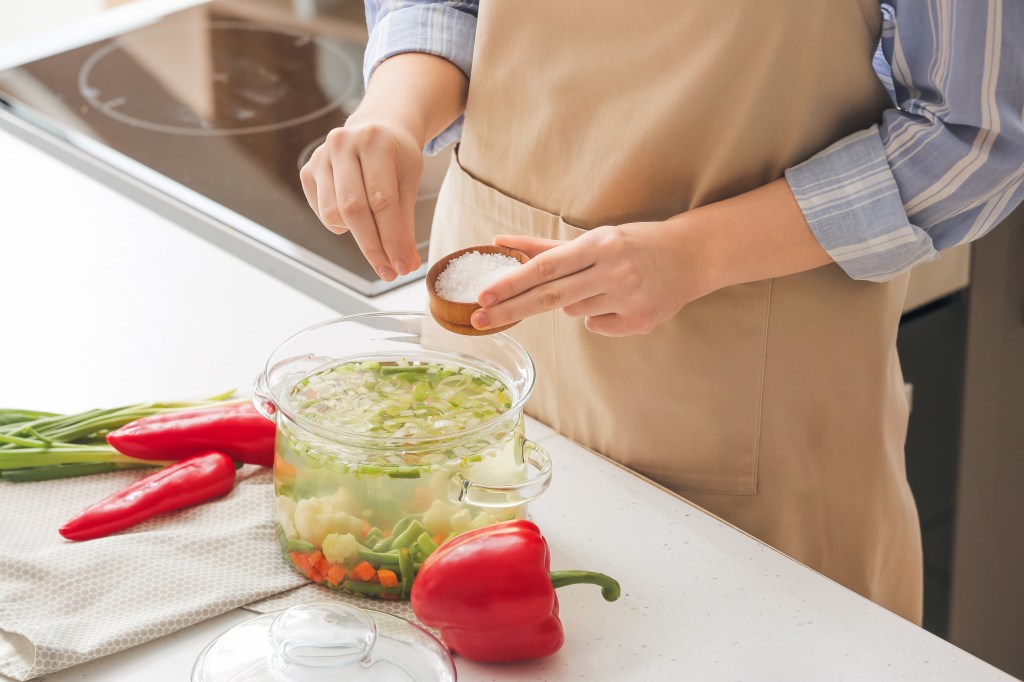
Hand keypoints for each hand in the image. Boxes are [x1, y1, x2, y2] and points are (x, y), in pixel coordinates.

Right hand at [299, 120, 423, 280]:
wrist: (377, 127)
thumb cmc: (397, 156)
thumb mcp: (409, 181)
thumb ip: (405, 223)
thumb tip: (406, 264)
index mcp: (375, 141)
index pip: (382, 200)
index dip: (391, 238)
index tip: (401, 266)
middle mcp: (342, 144)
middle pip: (354, 209)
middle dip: (373, 246)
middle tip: (388, 272)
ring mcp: (320, 156)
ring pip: (333, 214)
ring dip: (356, 235)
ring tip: (375, 233)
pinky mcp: (307, 171)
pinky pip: (322, 211)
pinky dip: (340, 223)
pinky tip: (355, 214)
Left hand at [471, 219, 709, 336]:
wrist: (692, 255)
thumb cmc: (635, 243)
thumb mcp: (594, 237)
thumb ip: (545, 246)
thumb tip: (501, 243)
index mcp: (599, 245)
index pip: (545, 268)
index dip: (512, 283)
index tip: (483, 295)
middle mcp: (612, 271)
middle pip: (550, 297)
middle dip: (511, 309)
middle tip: (479, 318)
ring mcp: (627, 299)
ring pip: (575, 311)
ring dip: (574, 301)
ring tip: (603, 284)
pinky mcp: (639, 322)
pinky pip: (598, 325)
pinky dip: (599, 315)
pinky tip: (621, 299)